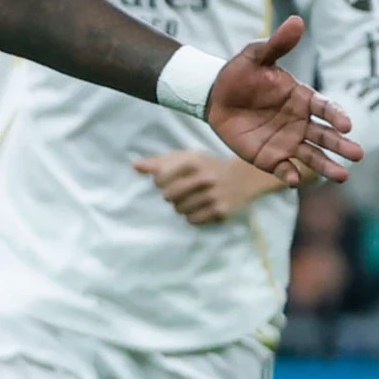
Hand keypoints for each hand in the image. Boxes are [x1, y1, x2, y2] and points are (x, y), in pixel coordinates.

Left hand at [132, 150, 289, 225]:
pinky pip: (193, 221)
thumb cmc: (208, 166)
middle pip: (168, 197)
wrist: (243, 177)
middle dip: (170, 196)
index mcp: (193, 162)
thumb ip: (159, 161)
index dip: (160, 183)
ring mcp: (213, 196)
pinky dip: (192, 217)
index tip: (167, 182)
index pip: (160, 179)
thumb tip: (134, 166)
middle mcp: (204, 179)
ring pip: (180, 210)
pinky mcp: (221, 212)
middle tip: (180, 192)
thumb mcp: (186, 157)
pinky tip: (199, 208)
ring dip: (181, 207)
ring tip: (191, 199)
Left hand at [205, 17, 361, 183]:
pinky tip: (295, 179)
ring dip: (327, 166)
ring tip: (342, 176)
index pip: (325, 108)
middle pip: (326, 136)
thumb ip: (278, 44)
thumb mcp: (256, 56)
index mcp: (302, 99)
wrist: (214, 94)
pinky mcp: (270, 158)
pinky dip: (291, 175)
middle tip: (358, 154)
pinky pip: (284, 169)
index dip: (336, 116)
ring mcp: (287, 141)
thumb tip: (296, 20)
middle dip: (341, 146)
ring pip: (312, 156)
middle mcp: (300, 123)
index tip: (347, 125)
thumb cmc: (239, 73)